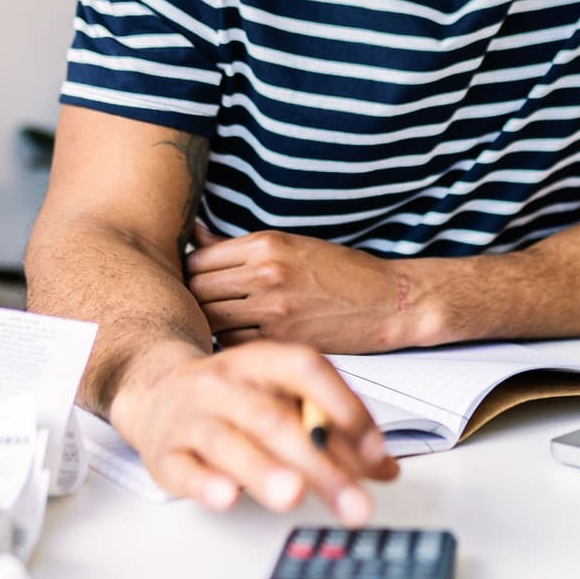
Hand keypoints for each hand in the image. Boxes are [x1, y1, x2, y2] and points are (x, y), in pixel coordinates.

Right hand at [108, 338, 398, 523]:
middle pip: (274, 418)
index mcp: (261, 361)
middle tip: (351, 499)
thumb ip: (334, 430)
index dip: (342, 406)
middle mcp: (225, 384)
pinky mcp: (165, 454)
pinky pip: (184, 468)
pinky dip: (206, 484)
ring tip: (293, 494)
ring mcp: (191, 418)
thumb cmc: (233, 397)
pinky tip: (227, 496)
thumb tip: (384, 468)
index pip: (305, 370)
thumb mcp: (283, 398)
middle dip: (318, 462)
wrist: (156, 390)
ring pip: (229, 442)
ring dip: (263, 470)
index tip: (373, 450)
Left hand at [187, 225, 421, 352]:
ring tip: (221, 323)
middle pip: (197, 289)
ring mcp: (273, 308)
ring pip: (210, 319)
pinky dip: (232, 342)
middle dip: (195, 299)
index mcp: (266, 244)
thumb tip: (195, 234)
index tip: (198, 282)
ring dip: (210, 323)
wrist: (388, 301)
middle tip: (204, 307)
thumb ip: (239, 246)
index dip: (191, 273)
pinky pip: (233, 343)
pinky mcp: (282, 339)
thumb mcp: (291, 244)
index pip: (198, 259)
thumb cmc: (342, 272)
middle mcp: (266, 273)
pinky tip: (243, 338)